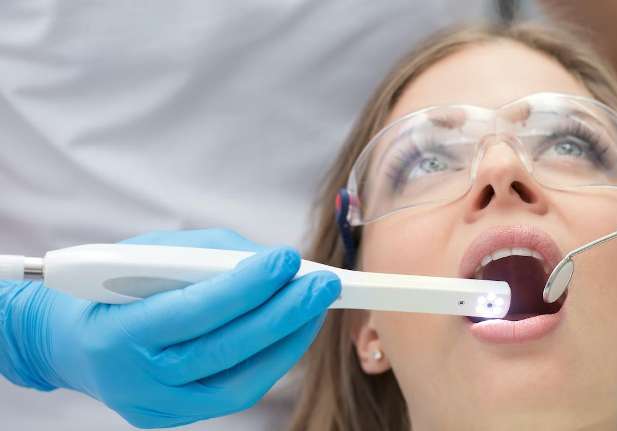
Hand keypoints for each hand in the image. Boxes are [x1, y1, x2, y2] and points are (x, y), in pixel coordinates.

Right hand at [0, 229, 339, 427]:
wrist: (68, 342)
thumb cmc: (107, 286)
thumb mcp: (144, 255)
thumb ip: (205, 256)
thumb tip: (270, 261)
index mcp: (115, 335)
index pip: (191, 313)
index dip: (244, 287)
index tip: (287, 259)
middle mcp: (138, 382)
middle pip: (224, 351)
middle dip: (282, 313)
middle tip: (322, 282)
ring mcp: (160, 407)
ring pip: (239, 380)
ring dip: (287, 339)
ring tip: (317, 304)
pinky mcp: (179, 415)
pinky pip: (237, 391)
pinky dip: (272, 360)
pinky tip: (294, 330)